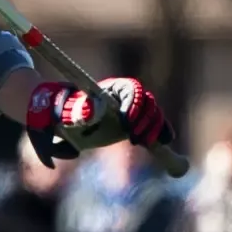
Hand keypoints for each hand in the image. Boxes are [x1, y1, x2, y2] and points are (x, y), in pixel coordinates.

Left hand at [26, 76, 171, 165]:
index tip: (126, 121)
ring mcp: (134, 110)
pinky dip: (163, 131)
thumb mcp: (69, 114)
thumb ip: (77, 113)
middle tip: (135, 137)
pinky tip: (165, 141)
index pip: (131, 89)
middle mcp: (125, 97)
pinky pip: (156, 124)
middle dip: (146, 119)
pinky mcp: (138, 123)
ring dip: (154, 128)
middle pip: (147, 101)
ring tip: (143, 143)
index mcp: (111, 89)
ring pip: (154, 113)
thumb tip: (88, 113)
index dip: (133, 104)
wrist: (69, 123)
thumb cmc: (66, 116)